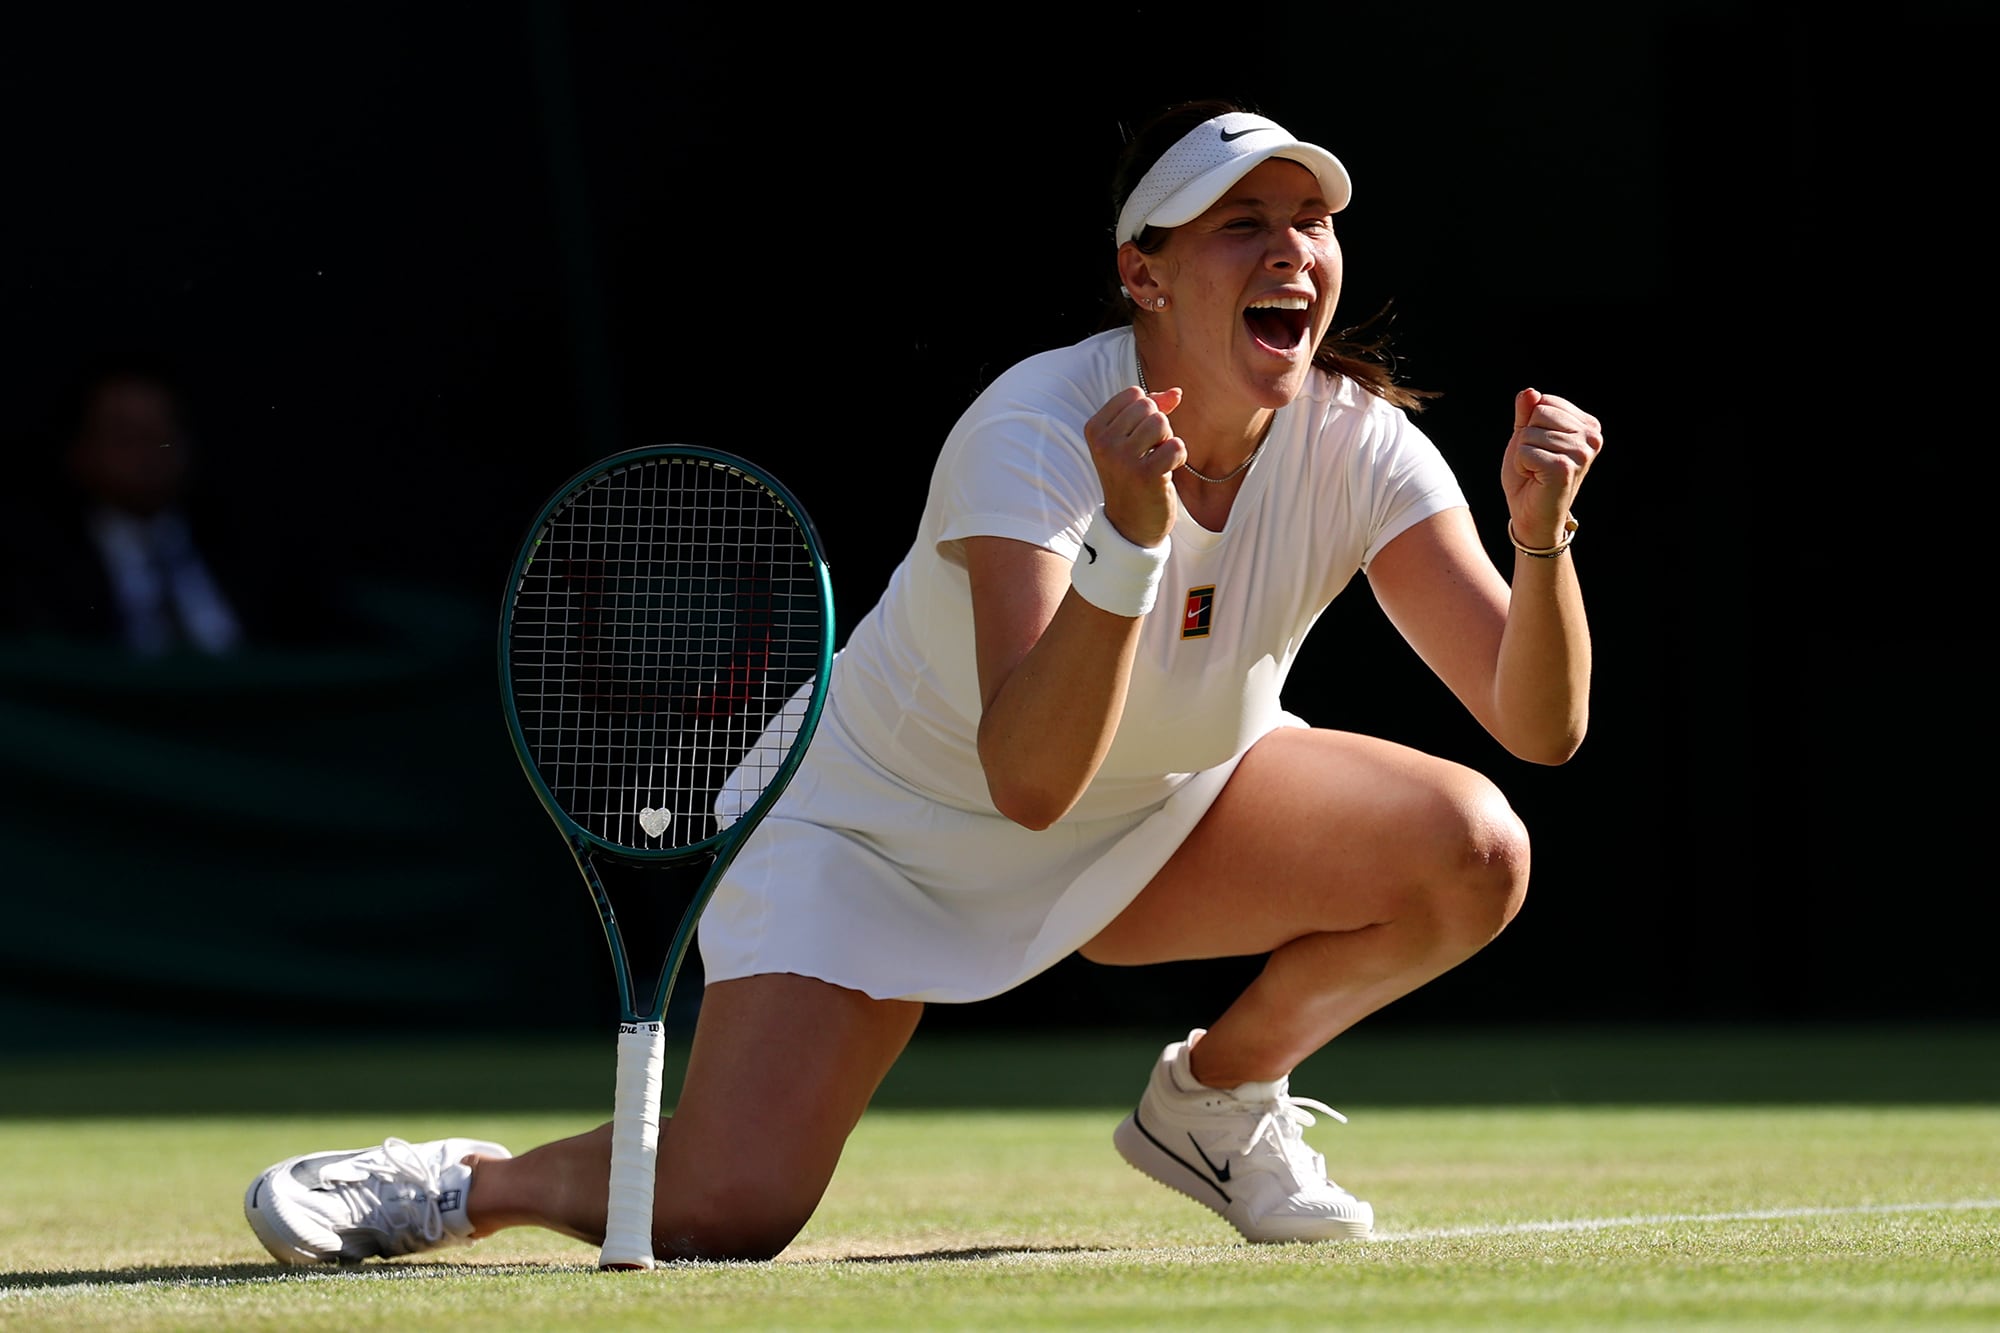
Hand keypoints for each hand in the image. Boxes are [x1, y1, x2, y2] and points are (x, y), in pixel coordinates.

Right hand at [1084, 385, 1184, 547]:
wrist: (1130, 524)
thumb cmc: (1133, 476)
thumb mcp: (1133, 439)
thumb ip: (1153, 409)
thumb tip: (1177, 392)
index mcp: (1094, 428)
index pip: (1134, 394)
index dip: (1148, 412)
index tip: (1140, 438)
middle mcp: (1103, 442)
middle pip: (1148, 406)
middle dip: (1158, 426)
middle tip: (1150, 452)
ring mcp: (1122, 459)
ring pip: (1161, 422)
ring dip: (1167, 441)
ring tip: (1157, 461)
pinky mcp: (1145, 474)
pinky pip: (1175, 445)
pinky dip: (1178, 457)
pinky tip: (1167, 472)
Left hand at [1501, 388, 1602, 547]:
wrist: (1531, 514)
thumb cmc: (1530, 475)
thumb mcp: (1526, 437)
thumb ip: (1527, 413)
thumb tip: (1530, 392)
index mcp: (1587, 425)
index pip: (1545, 401)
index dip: (1531, 424)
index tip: (1541, 447)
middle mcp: (1590, 437)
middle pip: (1538, 413)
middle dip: (1527, 438)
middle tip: (1537, 461)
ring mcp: (1581, 452)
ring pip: (1529, 433)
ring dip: (1523, 454)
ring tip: (1536, 471)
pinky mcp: (1565, 468)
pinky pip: (1524, 451)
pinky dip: (1521, 465)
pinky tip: (1535, 479)